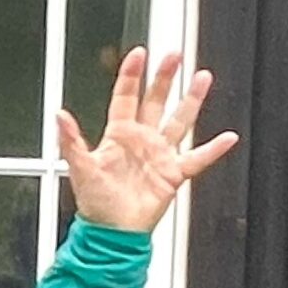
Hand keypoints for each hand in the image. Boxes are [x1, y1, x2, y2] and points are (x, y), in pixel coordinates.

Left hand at [58, 48, 238, 233]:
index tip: (139, 54)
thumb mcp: (80, 169)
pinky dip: (214, 149)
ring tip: (202, 78)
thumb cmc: (96, 204)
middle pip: (155, 101)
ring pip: (179, 120)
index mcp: (118, 135)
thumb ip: (71, 141)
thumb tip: (60, 116)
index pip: (125, 97)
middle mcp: (141, 141)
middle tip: (175, 55)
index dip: (131, 75)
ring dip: (191, 100)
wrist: (113, 233)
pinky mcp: (173, 174)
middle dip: (165, 77)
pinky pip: (197, 158)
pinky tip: (227, 138)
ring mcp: (159, 155)